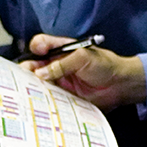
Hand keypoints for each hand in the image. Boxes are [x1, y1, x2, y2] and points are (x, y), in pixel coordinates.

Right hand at [20, 34, 146, 110]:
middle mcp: (57, 65)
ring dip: (33, 86)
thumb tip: (41, 73)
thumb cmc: (105, 66)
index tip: (38, 52)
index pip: (42, 45)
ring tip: (29, 90)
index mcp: (61, 50)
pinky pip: (48, 97)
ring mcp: (59, 81)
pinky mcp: (62, 96)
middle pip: (35, 65)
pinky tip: (39, 101)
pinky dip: (42, 100)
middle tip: (26, 75)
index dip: (37, 47)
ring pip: (38, 83)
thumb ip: (62, 64)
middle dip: (28, 69)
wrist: (119, 86)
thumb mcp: (84, 58)